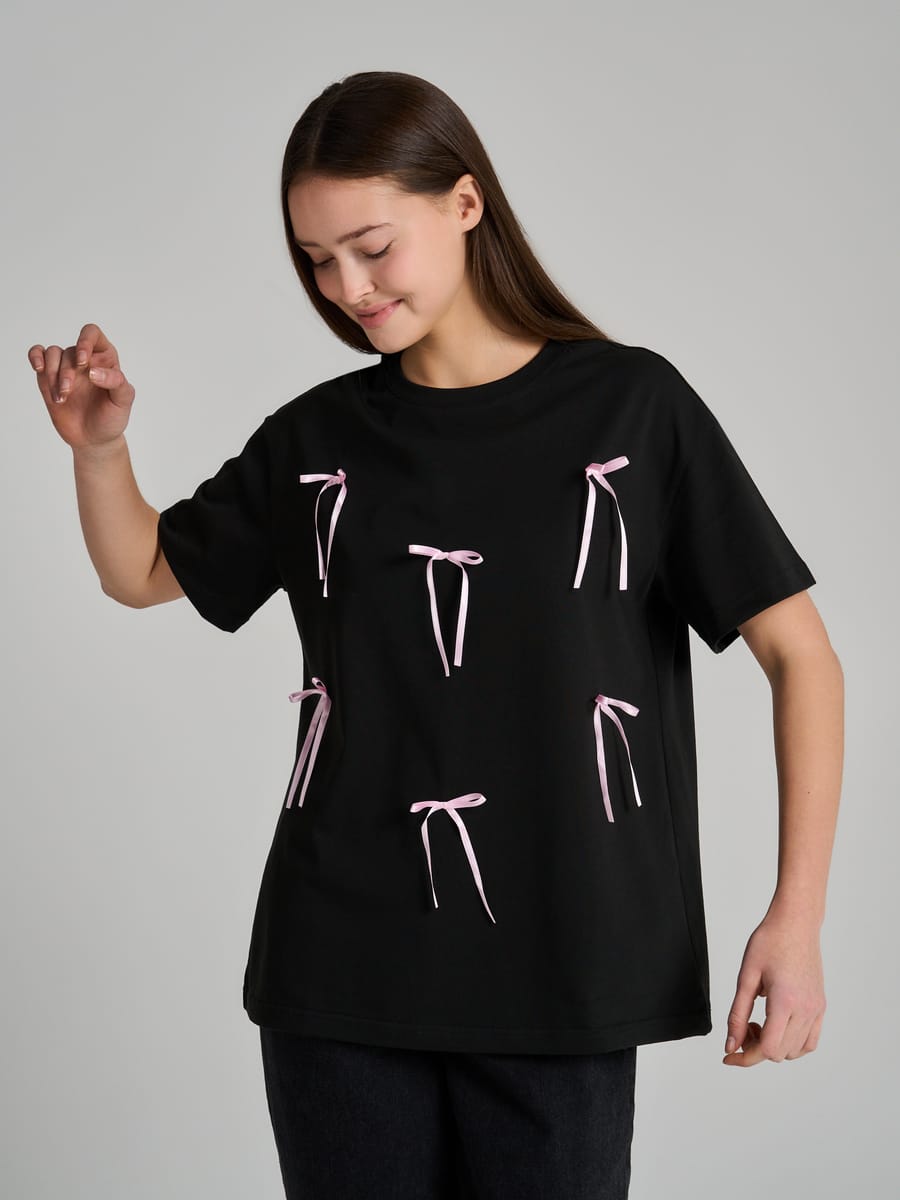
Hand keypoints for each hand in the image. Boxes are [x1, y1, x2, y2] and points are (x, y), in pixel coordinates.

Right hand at [28, 322, 135, 450]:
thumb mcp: (123, 401)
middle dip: (67, 372)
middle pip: (70, 350)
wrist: (94, 439)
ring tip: (61, 398)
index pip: (92, 334)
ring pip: (53, 354)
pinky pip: (38, 355)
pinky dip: (35, 357)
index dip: (85, 342)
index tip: (83, 363)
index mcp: (105, 359)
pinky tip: (38, 368)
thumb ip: (116, 382)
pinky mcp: (49, 378)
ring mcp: (66, 368)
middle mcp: (84, 360)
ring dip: (53, 374)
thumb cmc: (111, 418)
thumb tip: (93, 371)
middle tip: (69, 392)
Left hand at [722, 911, 825, 1066]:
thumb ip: (737, 1014)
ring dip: (774, 1046)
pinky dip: (792, 1043)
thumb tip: (731, 1045)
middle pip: (780, 1053)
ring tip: (759, 1021)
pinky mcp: (821, 1006)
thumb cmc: (769, 942)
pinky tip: (776, 1026)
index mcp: (785, 1002)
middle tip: (743, 1027)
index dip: (745, 1056)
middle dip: (756, 1049)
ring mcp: (816, 1009)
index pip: (767, 1049)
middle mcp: (806, 1010)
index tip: (729, 1053)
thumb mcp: (745, 977)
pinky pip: (810, 1041)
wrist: (796, 923)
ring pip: (796, 1051)